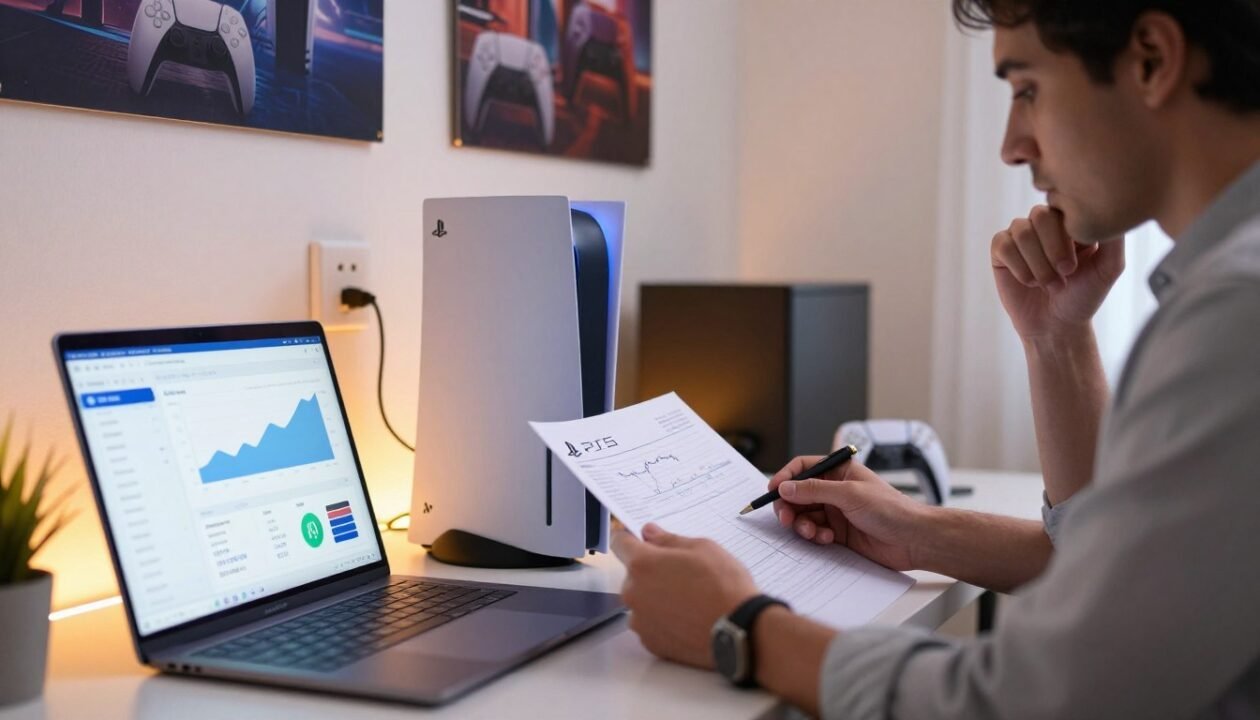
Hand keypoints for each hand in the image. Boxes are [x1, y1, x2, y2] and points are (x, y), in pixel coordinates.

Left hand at [611, 523, 758, 668]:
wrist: (740, 631)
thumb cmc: (724, 586)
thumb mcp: (702, 548)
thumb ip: (668, 540)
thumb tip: (649, 533)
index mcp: (642, 564)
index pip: (619, 544)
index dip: (630, 540)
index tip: (640, 542)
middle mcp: (633, 593)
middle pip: (632, 575)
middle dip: (650, 572)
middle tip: (680, 575)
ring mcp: (640, 621)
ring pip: (640, 601)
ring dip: (655, 598)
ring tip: (687, 600)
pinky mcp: (650, 643)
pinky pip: (649, 624)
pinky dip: (662, 620)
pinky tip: (686, 619)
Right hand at [770, 458, 924, 570]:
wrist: (913, 540)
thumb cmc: (891, 509)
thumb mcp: (849, 494)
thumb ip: (815, 490)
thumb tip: (786, 487)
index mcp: (840, 471)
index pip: (804, 468)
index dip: (786, 478)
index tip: (773, 490)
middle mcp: (835, 490)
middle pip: (798, 494)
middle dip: (789, 506)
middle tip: (785, 518)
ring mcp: (836, 512)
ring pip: (804, 515)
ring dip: (801, 524)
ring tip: (811, 532)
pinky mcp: (838, 533)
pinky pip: (814, 532)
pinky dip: (814, 536)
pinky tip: (826, 539)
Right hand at [991, 205, 1124, 339]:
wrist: (1057, 325)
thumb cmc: (1084, 295)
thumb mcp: (1109, 267)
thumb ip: (1114, 238)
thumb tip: (1111, 210)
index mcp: (1070, 221)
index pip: (1066, 207)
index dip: (1068, 236)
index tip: (1076, 266)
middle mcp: (1044, 223)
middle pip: (1040, 215)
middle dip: (1052, 249)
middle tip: (1065, 273)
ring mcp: (1021, 234)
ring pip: (1022, 232)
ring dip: (1038, 264)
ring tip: (1049, 284)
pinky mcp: (1001, 249)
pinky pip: (1003, 245)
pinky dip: (1019, 268)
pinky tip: (1029, 282)